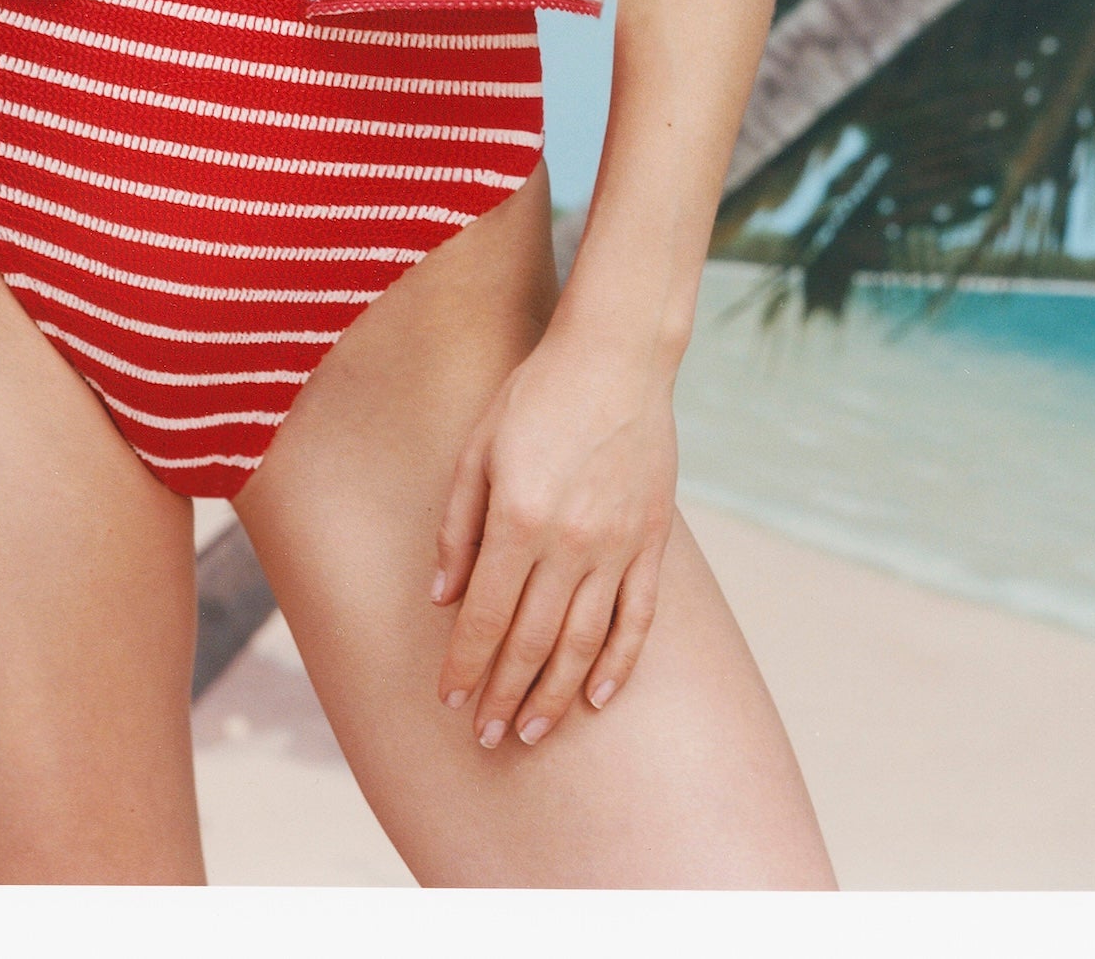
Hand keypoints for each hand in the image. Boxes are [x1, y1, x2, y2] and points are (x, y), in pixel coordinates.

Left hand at [430, 315, 677, 747]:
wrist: (616, 356)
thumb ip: (457, 526)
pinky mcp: (653, 541)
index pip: (486, 616)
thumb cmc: (534, 395)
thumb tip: (442, 597)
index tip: (449, 700)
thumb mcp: (477, 448)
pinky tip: (596, 696)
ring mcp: (618, 545)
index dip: (466, 665)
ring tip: (532, 730)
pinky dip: (617, 663)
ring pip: (583, 642)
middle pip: (532, 641)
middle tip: (487, 737)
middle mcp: (569, 540)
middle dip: (505, 695)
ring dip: (555, 694)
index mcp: (517, 516)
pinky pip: (638, 618)